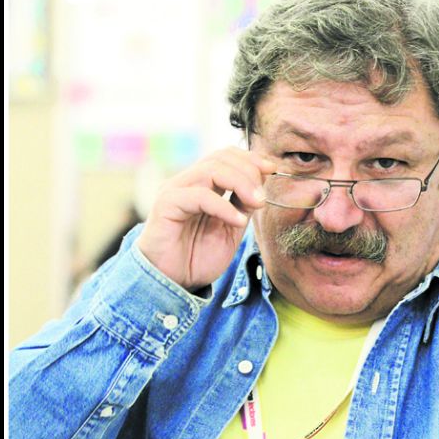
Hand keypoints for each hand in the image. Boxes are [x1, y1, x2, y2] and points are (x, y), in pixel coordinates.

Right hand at [135, 147, 276, 288]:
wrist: (173, 283)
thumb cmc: (198, 257)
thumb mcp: (231, 229)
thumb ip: (243, 206)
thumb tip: (261, 185)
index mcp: (202, 184)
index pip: (226, 156)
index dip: (251, 159)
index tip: (272, 170)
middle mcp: (187, 182)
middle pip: (221, 158)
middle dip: (249, 172)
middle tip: (263, 196)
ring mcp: (175, 191)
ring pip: (211, 170)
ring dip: (241, 184)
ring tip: (257, 204)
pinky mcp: (166, 205)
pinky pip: (200, 196)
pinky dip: (224, 206)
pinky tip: (238, 220)